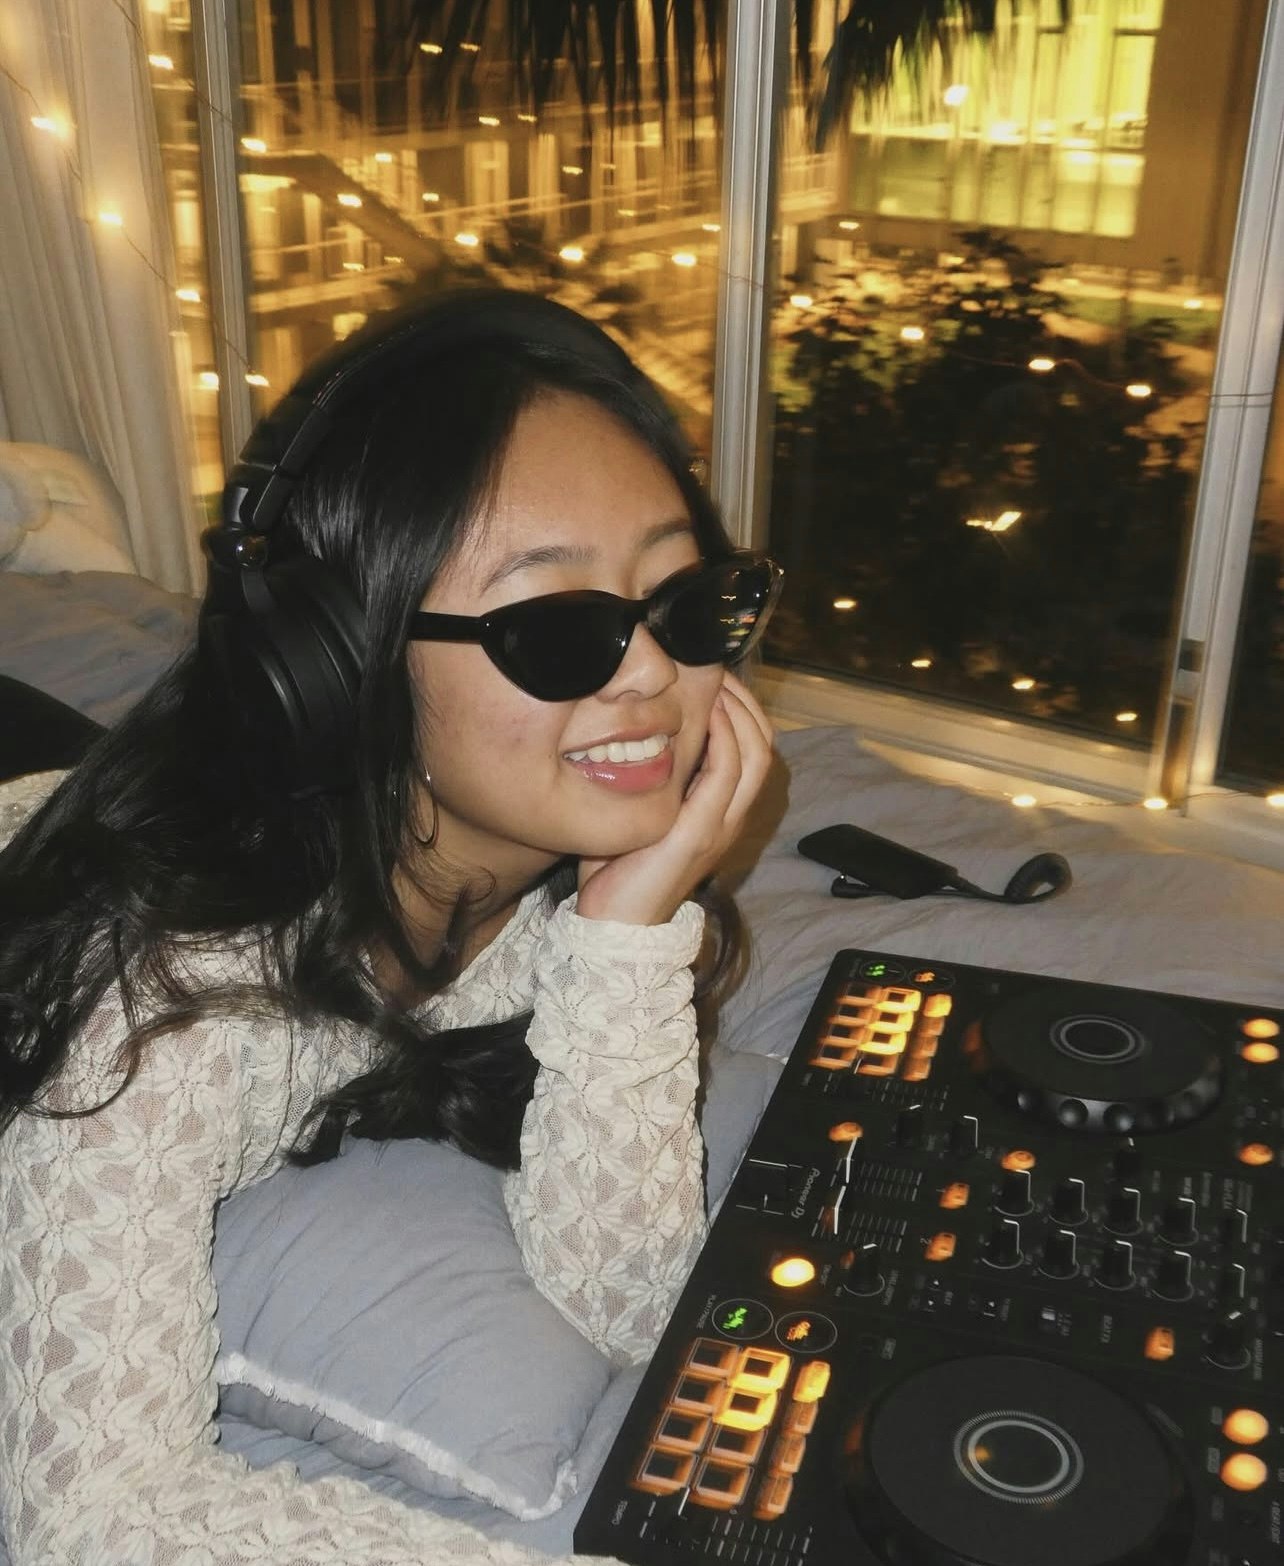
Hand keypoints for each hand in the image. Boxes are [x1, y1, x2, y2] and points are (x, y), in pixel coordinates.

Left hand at [575, 669, 773, 924]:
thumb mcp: (641, 814)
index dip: (745, 711)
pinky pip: (727, 773)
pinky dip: (723, 737)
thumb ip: (649, 780)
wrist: (616, 925)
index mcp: (722, 814)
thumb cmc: (618, 871)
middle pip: (765, 746)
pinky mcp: (700, 832)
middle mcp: (731, 819)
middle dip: (746, 702)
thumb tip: (630, 733)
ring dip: (738, 711)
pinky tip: (706, 713)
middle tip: (719, 671)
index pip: (756, 751)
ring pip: (755, 755)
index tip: (718, 680)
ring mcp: (720, 826)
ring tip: (716, 684)